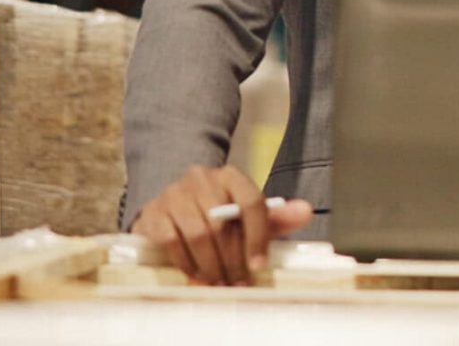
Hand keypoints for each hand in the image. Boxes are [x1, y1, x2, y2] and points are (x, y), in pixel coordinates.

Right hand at [129, 165, 313, 285]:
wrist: (175, 204)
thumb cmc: (217, 212)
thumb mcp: (247, 213)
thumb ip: (277, 216)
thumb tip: (305, 211)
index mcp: (231, 176)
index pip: (252, 202)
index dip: (258, 237)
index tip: (258, 266)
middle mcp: (202, 178)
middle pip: (223, 224)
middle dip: (233, 260)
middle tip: (239, 283)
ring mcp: (174, 193)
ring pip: (199, 235)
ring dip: (211, 266)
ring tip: (220, 283)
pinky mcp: (153, 212)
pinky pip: (172, 242)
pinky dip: (187, 263)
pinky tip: (197, 275)